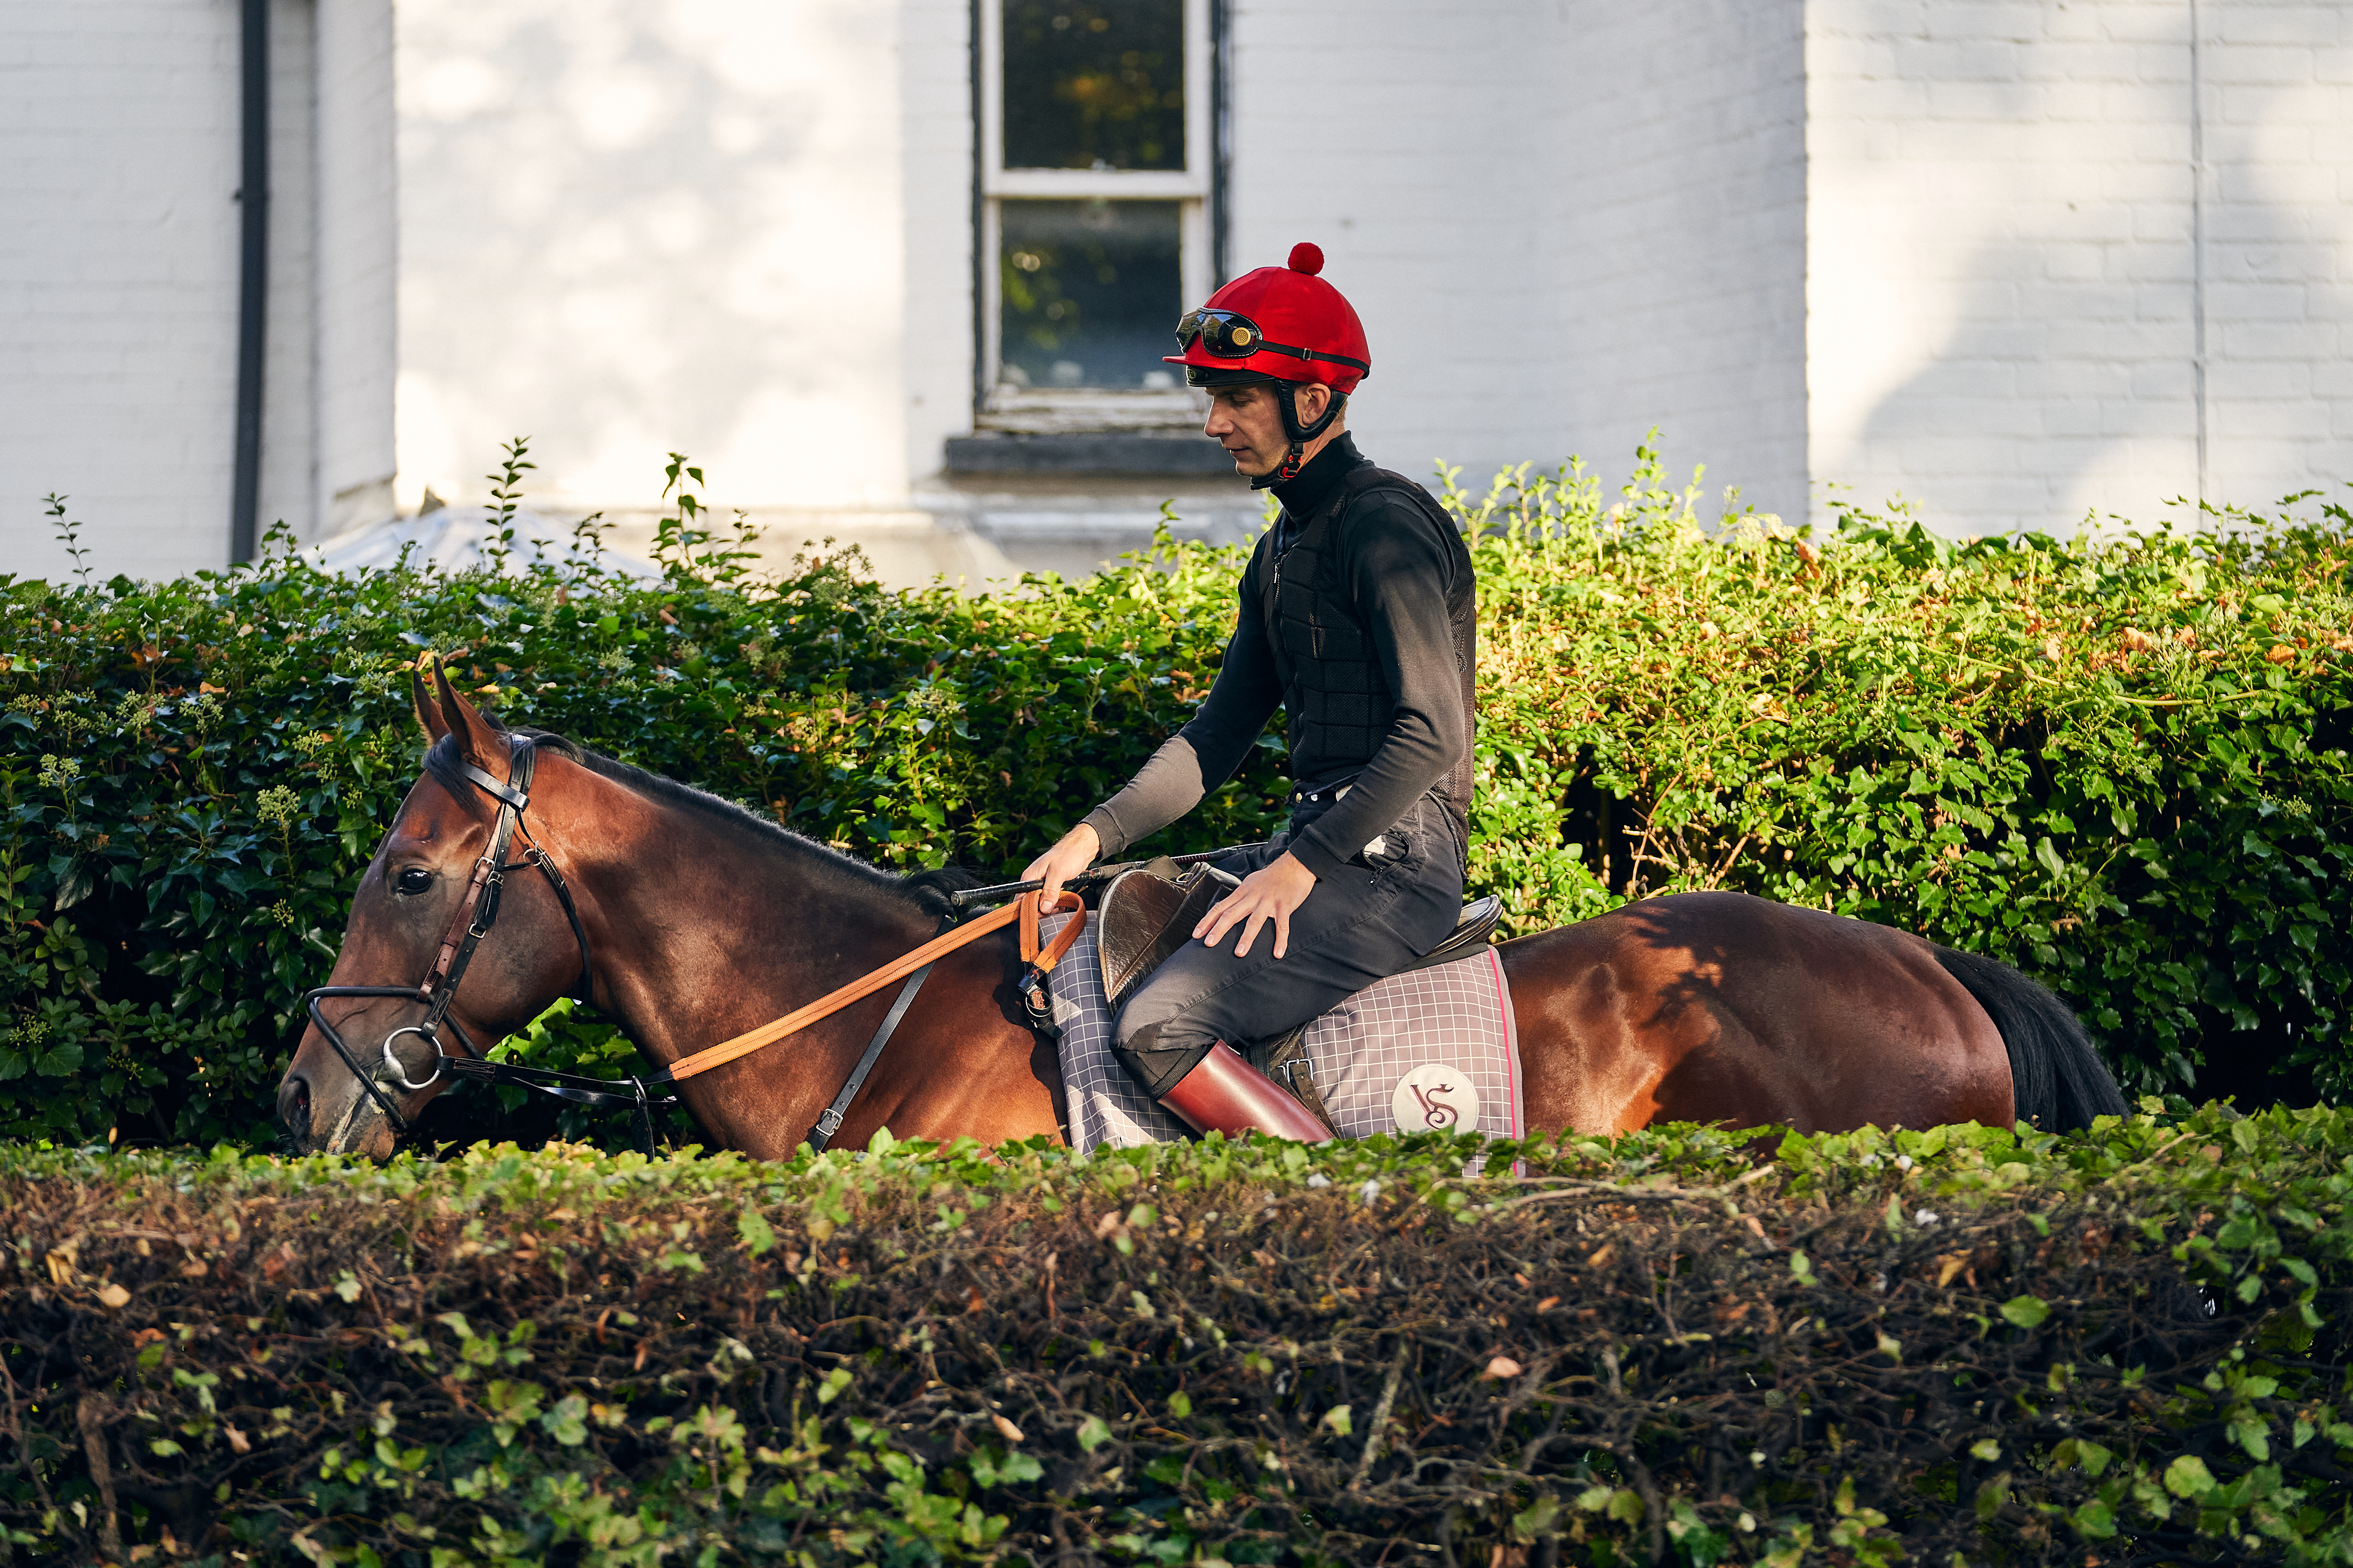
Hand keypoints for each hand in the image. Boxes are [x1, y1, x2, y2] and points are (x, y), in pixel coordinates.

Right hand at [1021, 823, 1100, 905]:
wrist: (1081, 848)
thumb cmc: (1068, 854)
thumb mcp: (1058, 873)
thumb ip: (1050, 890)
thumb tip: (1044, 907)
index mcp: (1029, 877)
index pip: (1020, 899)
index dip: (1029, 909)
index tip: (1041, 914)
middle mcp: (1033, 881)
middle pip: (1030, 903)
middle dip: (1041, 910)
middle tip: (1053, 911)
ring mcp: (1042, 884)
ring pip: (1040, 903)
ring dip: (1049, 908)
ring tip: (1059, 907)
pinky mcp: (1051, 886)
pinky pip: (1049, 899)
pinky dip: (1055, 904)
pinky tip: (1062, 904)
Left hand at [1194, 852, 1316, 958]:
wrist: (1294, 866)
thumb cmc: (1271, 876)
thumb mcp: (1250, 883)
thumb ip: (1239, 897)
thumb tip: (1228, 908)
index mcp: (1242, 892)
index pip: (1220, 907)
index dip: (1207, 921)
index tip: (1196, 934)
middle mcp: (1252, 897)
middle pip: (1232, 914)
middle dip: (1218, 929)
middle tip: (1208, 943)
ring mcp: (1268, 902)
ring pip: (1254, 921)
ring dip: (1246, 938)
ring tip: (1239, 953)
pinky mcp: (1284, 906)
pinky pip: (1282, 926)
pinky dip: (1280, 940)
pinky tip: (1277, 953)